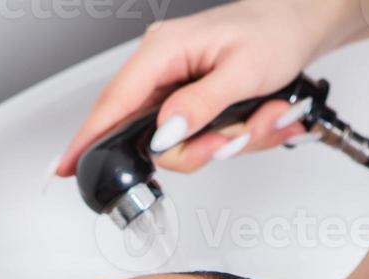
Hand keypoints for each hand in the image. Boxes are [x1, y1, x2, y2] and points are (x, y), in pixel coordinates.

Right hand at [54, 0, 357, 177]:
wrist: (301, 23)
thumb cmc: (275, 31)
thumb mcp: (243, 72)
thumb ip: (201, 106)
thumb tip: (165, 133)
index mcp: (164, 50)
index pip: (113, 103)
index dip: (88, 138)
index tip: (67, 166)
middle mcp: (164, 67)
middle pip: (153, 137)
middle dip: (200, 148)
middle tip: (234, 136)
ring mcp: (178, 85)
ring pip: (184, 144)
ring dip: (228, 140)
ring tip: (261, 115)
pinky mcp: (195, 99)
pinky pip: (203, 137)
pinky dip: (236, 135)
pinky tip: (260, 115)